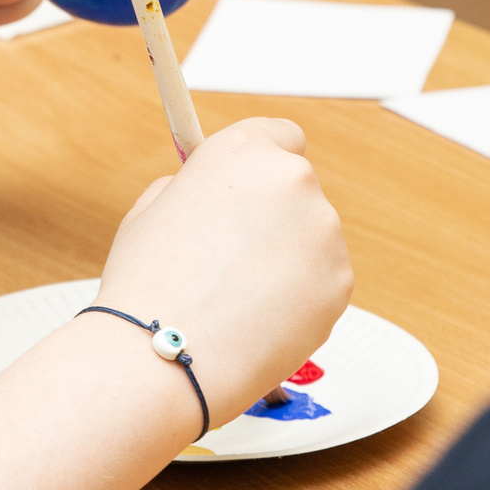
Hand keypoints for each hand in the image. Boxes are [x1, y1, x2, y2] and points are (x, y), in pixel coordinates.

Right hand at [94, 118, 351, 422]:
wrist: (165, 354)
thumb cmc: (148, 285)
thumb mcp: (151, 209)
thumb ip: (193, 188)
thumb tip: (216, 195)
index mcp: (242, 150)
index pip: (279, 135)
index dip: (260, 166)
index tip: (249, 187)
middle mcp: (292, 180)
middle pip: (296, 188)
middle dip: (272, 216)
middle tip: (231, 253)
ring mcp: (323, 231)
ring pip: (311, 238)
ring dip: (288, 258)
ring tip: (238, 294)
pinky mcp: (341, 282)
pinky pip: (323, 281)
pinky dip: (300, 297)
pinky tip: (258, 317)